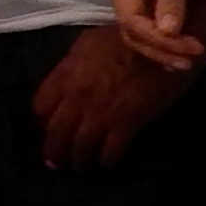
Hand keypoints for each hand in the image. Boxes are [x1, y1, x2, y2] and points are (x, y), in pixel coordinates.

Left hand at [32, 25, 195, 171]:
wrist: (164, 40)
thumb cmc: (129, 38)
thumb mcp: (89, 42)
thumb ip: (71, 65)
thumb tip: (64, 82)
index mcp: (67, 73)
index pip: (41, 105)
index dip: (42, 120)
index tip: (47, 128)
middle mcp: (78, 95)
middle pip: (56, 132)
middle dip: (54, 151)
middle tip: (56, 163)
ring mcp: (101, 111)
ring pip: (80, 146)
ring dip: (79, 161)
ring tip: (81, 167)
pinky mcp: (127, 122)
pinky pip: (110, 150)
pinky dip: (107, 160)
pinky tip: (108, 163)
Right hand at [106, 0, 205, 68]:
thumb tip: (168, 33)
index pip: (131, 20)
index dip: (157, 38)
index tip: (188, 46)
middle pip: (133, 32)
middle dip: (160, 49)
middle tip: (191, 59)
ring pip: (141, 35)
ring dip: (163, 50)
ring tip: (189, 61)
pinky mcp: (147, 2)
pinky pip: (150, 29)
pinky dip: (165, 43)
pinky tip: (182, 53)